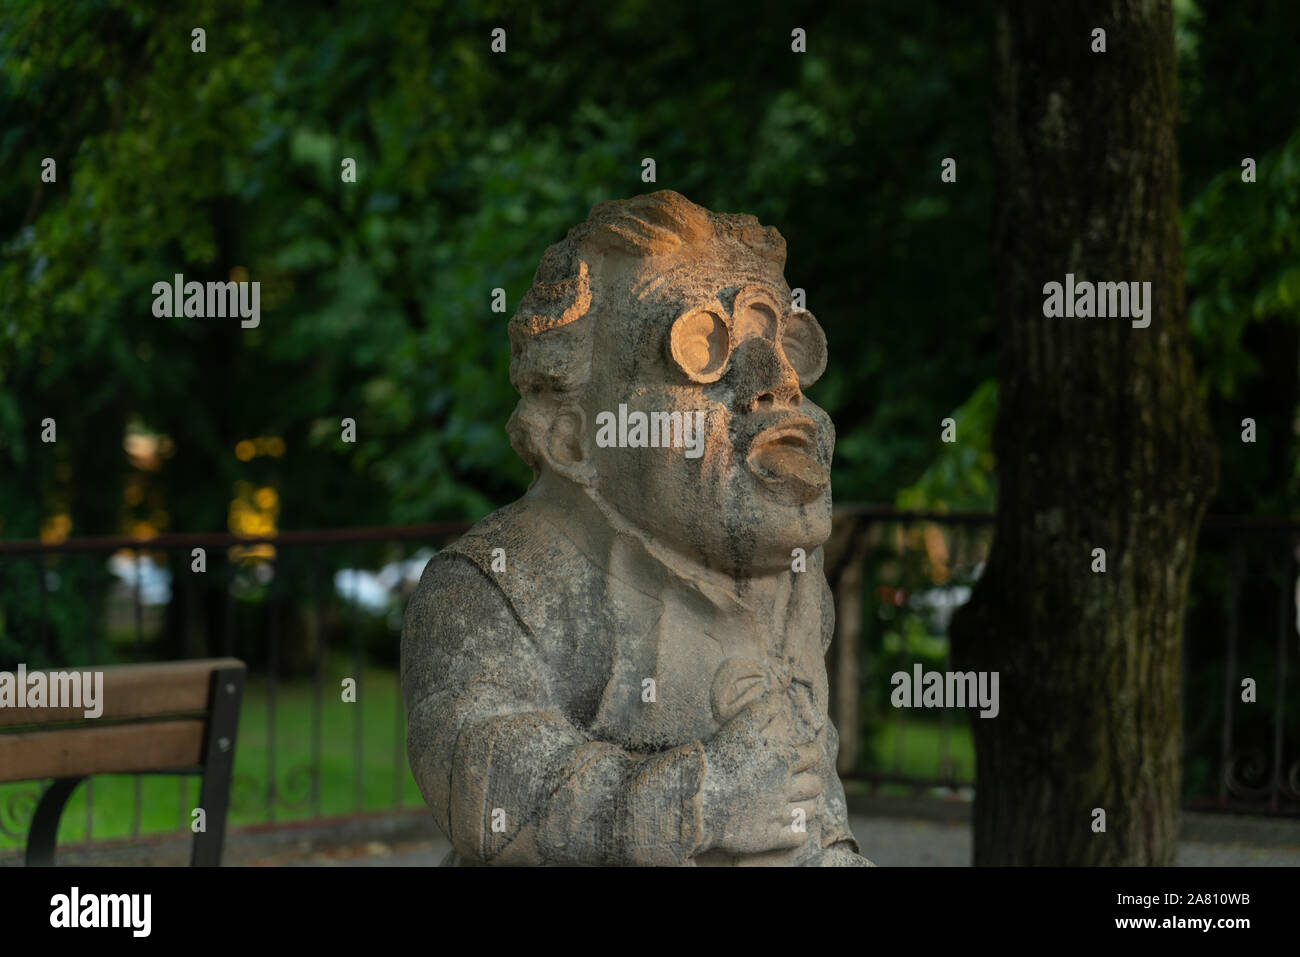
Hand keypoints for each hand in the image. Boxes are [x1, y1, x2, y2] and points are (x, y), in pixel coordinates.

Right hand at [699, 691, 822, 855]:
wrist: (698, 797)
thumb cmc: (717, 759)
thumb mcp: (738, 727)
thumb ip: (761, 710)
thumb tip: (778, 695)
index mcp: (782, 760)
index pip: (812, 755)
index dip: (811, 753)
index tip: (807, 754)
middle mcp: (785, 787)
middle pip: (815, 785)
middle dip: (811, 782)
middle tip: (802, 782)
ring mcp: (778, 813)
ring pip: (810, 810)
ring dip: (807, 806)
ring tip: (798, 804)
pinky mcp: (770, 836)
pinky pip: (798, 836)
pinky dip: (798, 831)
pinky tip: (790, 827)